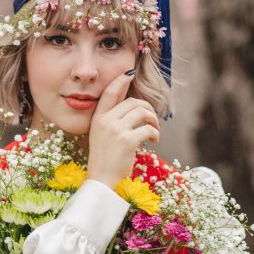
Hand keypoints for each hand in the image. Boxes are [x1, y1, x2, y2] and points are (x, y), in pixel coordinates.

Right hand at [87, 70, 159, 188]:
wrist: (101, 180)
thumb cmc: (104, 159)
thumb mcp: (101, 134)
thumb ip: (112, 119)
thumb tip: (131, 104)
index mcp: (98, 118)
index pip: (110, 93)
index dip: (120, 81)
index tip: (129, 74)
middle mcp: (105, 121)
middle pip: (133, 102)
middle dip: (148, 108)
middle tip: (153, 120)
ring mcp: (116, 130)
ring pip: (142, 112)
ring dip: (153, 120)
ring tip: (155, 130)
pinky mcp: (127, 141)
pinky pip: (148, 129)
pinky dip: (155, 134)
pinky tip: (154, 141)